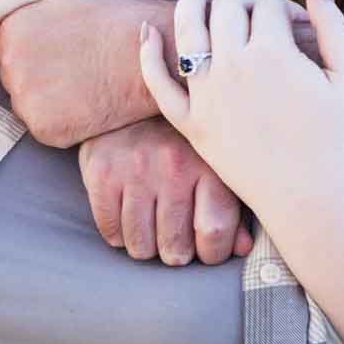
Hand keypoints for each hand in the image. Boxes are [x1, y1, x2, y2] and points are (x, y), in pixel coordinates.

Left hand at [0, 0, 168, 144]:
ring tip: (88, 86)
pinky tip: (92, 104)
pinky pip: (52, 131)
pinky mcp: (46, 128)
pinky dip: (71, 124)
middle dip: (42, 78)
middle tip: (79, 70)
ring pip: (33, 106)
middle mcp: (9, 63)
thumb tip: (33, 1)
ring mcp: (25, 98)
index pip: (11, 49)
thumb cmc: (119, 16)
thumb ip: (39, 5)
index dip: (39, 52)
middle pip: (18, 79)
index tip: (64, 51)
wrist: (149, 51)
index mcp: (10, 28)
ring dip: (54, 102)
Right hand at [78, 119, 254, 264]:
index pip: (214, 233)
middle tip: (175, 239)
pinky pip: (110, 230)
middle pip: (175, 248)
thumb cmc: (183, 137)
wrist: (137, 90)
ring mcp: (135, 169)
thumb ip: (231, 206)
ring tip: (151, 227)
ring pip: (140, 246)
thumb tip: (242, 248)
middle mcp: (173, 166)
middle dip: (176, 253)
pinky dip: (119, 233)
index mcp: (209, 164)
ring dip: (146, 246)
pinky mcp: (101, 171)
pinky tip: (128, 215)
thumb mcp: (215, 162)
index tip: (207, 249)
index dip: (212, 253)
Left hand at [140, 0, 343, 216]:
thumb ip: (333, 24)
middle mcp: (234, 67)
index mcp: (274, 53)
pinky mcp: (192, 125)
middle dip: (243, 1)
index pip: (269, 6)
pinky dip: (148, 54)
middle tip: (257, 14)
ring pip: (187, 31)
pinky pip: (159, 84)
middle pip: (227, 9)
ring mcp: (208, 96)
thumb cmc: (341, 142)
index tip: (300, 23)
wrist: (315, 201)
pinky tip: (146, 32)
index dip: (287, 7)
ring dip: (191, 2)